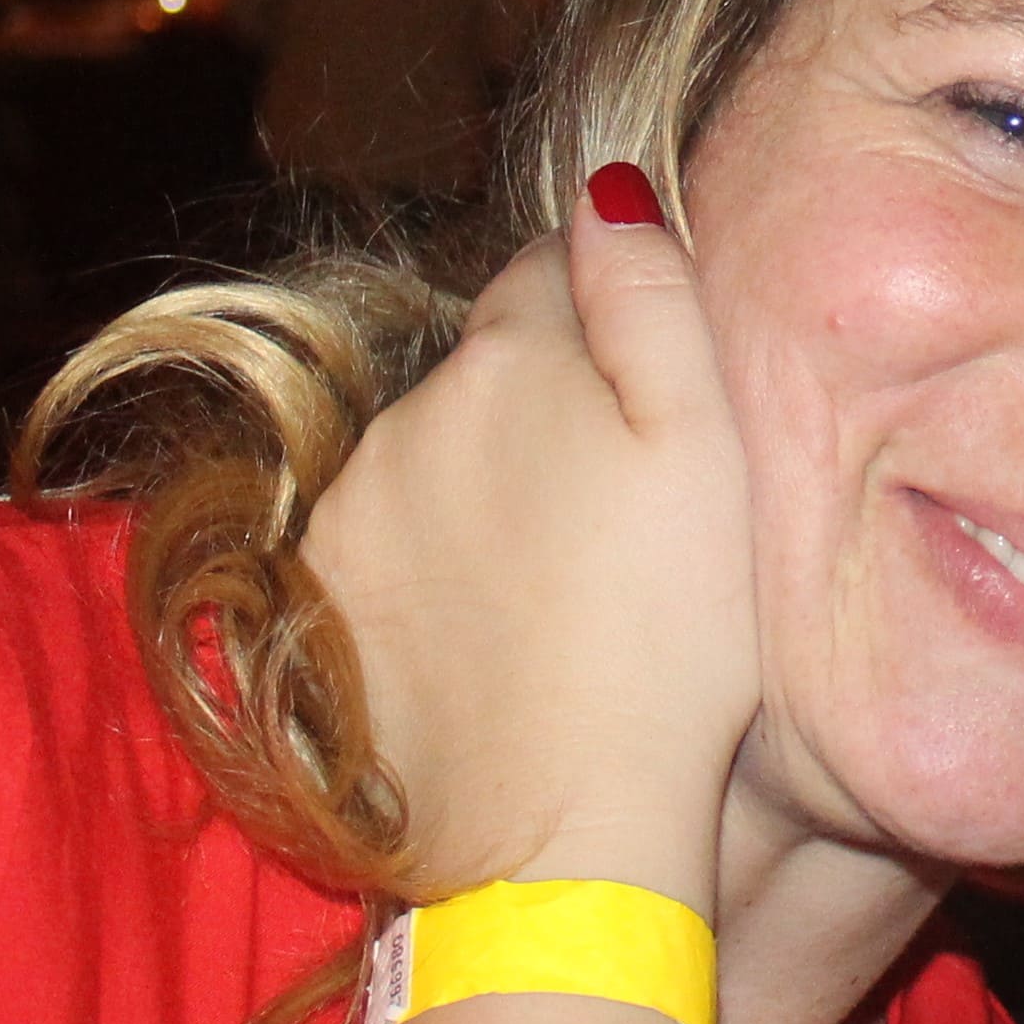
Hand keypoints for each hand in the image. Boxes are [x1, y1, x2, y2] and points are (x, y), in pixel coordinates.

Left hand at [308, 168, 760, 907]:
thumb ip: (651, 297)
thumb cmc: (670, 642)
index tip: (646, 407)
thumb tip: (602, 190)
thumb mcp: (708, 447)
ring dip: (479, 492)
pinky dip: (426, 573)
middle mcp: (408, 416)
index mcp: (512, 358)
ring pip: (427, 459)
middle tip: (616, 514)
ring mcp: (348, 515)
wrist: (561, 833)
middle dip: (538, 409)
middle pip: (482, 370)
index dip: (607, 325)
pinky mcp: (315, 607)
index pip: (548, 273)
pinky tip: (491, 638)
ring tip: (556, 591)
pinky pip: (379, 549)